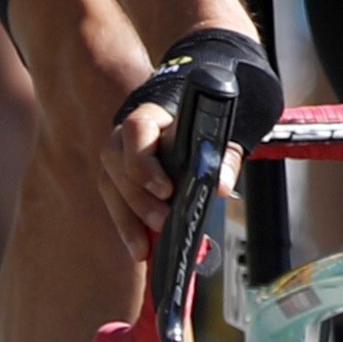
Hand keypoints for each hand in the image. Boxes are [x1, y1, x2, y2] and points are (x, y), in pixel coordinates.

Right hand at [107, 26, 284, 257]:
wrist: (206, 93)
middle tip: (163, 224)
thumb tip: (221, 186)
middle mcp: (130, 132)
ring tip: (143, 249)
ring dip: (126, 218)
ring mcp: (123, 153)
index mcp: (156, 111)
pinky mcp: (125, 174)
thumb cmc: (217, 109)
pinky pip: (117, 198)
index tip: (167, 189)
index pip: (137, 129)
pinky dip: (127, 223)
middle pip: (117, 164)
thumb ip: (227, 152)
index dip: (145, 162)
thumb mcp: (231, 124)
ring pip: (111, 184)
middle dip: (138, 199)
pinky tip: (139, 247)